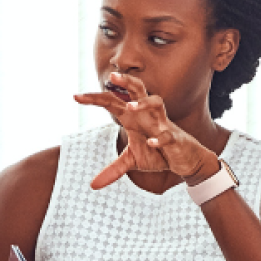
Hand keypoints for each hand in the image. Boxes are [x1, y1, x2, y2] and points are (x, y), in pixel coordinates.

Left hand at [75, 72, 216, 189]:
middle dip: (126, 81)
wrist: (184, 160)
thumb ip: (113, 170)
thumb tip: (93, 185)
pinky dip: (159, 138)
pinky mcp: (174, 138)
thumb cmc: (157, 154)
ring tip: (129, 106)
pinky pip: (167, 134)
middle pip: (138, 90)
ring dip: (143, 103)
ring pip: (156, 103)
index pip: (113, 102)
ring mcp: (162, 125)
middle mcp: (147, 116)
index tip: (76, 96)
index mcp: (134, 118)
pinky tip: (151, 143)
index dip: (95, 99)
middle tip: (112, 75)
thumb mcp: (132, 162)